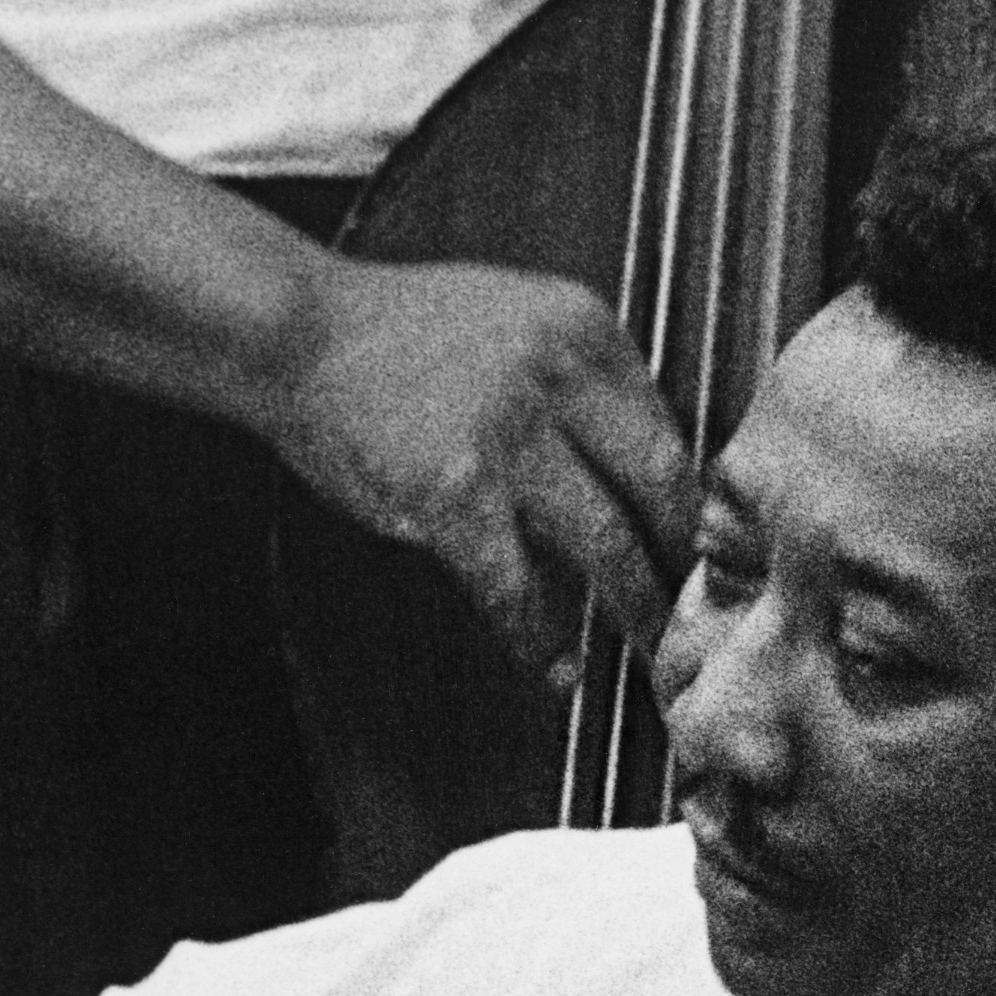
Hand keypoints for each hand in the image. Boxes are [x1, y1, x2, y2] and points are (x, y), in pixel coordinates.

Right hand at [276, 254, 698, 684]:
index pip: (670, 429)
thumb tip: (637, 482)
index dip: (690, 503)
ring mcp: (509, 433)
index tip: (699, 550)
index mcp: (586, 331)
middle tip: (698, 611)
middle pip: (663, 486)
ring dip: (635, 610)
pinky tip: (555, 669)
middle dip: (685, 560)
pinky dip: (542, 638)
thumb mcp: (516, 325)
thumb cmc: (396, 338)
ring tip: (649, 651)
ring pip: (607, 543)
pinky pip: (518, 586)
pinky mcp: (454, 490)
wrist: (297, 331)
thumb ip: (579, 389)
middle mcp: (560, 375)